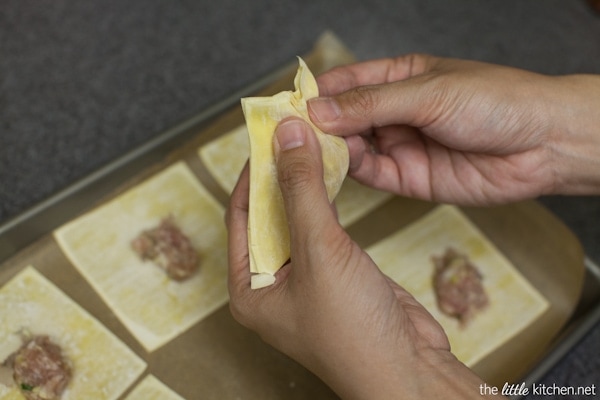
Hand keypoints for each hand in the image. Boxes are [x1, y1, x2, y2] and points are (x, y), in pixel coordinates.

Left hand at [226, 118, 496, 398]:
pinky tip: (331, 176)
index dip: (252, 173)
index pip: (240, 215)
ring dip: (305, 186)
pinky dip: (327, 202)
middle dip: (280, 176)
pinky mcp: (337, 275)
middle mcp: (273, 285)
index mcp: (250, 289)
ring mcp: (307, 281)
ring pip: (299, 220)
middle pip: (268, 216)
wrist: (409, 369)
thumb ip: (301, 191)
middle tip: (291, 134)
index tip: (266, 137)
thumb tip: (287, 138)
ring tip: (311, 145)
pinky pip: (325, 230)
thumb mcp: (320, 251)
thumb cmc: (353, 331)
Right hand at [308, 55, 599, 204]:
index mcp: (399, 79)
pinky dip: (350, 171)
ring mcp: (401, 146)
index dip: (315, 94)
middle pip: (343, 119)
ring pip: (352, 148)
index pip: (346, 84)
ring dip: (330, 150)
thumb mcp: (428, 93)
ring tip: (306, 152)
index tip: (287, 105)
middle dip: (317, 127)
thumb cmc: (496, 101)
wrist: (543, 145)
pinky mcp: (409, 178)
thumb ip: (371, 104)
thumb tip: (319, 110)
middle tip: (287, 135)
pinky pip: (370, 174)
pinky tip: (334, 167)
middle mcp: (395, 113)